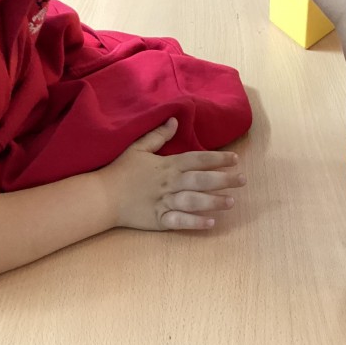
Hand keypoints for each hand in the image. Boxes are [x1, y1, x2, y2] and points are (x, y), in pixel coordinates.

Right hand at [99, 118, 244, 230]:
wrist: (102, 196)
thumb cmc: (121, 171)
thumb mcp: (138, 148)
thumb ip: (158, 136)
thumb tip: (174, 121)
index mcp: (167, 165)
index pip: (197, 159)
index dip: (217, 158)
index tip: (235, 159)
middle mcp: (169, 183)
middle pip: (201, 180)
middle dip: (224, 179)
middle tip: (243, 180)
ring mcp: (164, 202)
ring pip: (194, 200)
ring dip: (214, 201)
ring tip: (231, 202)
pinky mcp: (158, 220)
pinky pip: (180, 221)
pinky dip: (195, 222)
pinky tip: (211, 223)